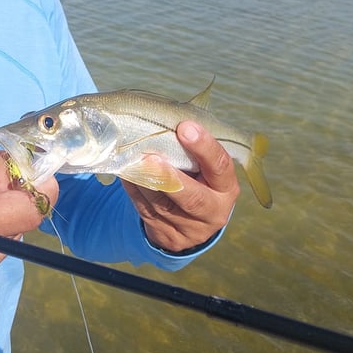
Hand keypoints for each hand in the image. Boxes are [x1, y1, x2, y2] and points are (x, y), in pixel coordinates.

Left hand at [121, 121, 239, 253]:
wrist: (191, 222)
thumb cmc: (198, 178)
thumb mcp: (206, 167)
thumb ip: (195, 148)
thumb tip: (169, 116)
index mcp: (226, 187)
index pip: (220, 166)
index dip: (204, 147)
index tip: (185, 127)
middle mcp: (213, 211)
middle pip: (192, 197)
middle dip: (169, 176)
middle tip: (151, 156)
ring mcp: (189, 228)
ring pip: (162, 204)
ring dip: (144, 180)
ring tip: (131, 159)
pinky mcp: (167, 236)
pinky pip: (145, 210)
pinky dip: (134, 189)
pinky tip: (126, 172)